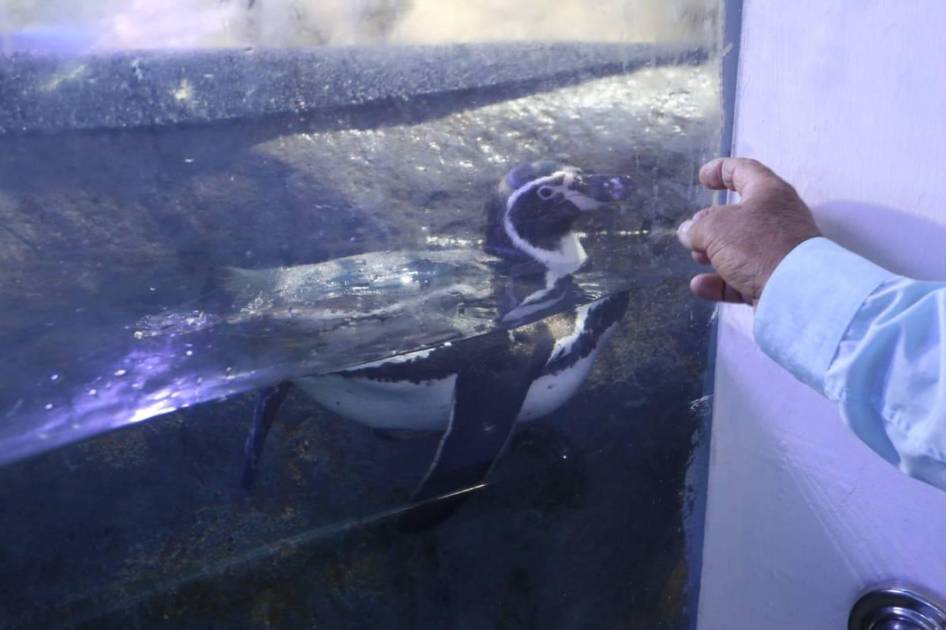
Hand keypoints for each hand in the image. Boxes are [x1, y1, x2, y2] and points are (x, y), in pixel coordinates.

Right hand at [677, 157, 821, 303]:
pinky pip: (742, 277)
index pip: (744, 171)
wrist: (796, 291)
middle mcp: (777, 218)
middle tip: (694, 229)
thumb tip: (687, 231)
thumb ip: (697, 227)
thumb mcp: (716, 228)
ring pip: (739, 247)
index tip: (703, 178)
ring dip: (714, 252)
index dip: (721, 170)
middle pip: (740, 214)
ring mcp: (777, 251)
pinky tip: (700, 286)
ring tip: (696, 257)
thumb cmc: (757, 245)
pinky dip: (720, 281)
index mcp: (768, 193)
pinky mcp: (775, 280)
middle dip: (712, 222)